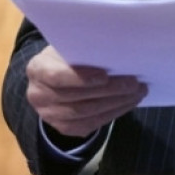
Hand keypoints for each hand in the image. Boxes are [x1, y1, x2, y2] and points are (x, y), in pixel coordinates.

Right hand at [25, 45, 147, 138]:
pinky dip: (112, 114)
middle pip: (76, 98)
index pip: (56, 76)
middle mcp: (38, 95)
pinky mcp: (63, 128)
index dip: (81, 77)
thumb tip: (115, 49)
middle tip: (134, 83)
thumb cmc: (64, 56)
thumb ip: (83, 50)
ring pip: (85, 114)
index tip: (105, 75)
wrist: (52, 78)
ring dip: (115, 104)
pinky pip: (90, 125)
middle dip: (109, 91)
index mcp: (37, 69)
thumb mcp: (67, 47)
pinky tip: (127, 103)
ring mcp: (49, 115)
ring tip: (137, 93)